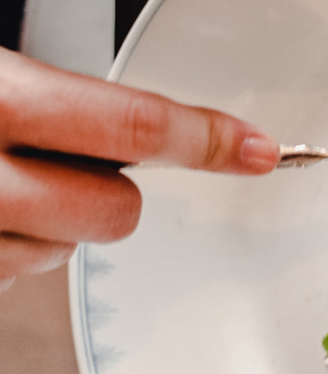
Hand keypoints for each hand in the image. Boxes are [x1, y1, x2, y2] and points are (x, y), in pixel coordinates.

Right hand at [0, 47, 279, 290]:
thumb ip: (60, 99)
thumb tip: (157, 128)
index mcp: (0, 96)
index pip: (136, 125)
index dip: (208, 141)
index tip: (257, 150)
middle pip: (118, 210)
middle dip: (108, 194)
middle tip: (64, 163)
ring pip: (65, 252)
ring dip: (50, 226)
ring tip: (2, 182)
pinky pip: (18, 277)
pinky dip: (11, 249)